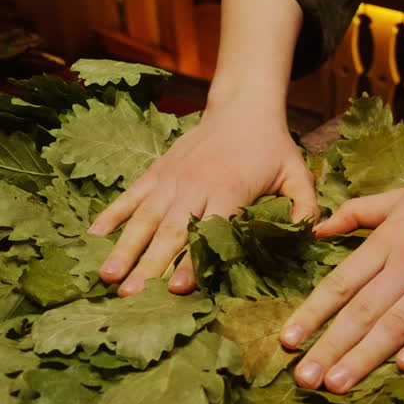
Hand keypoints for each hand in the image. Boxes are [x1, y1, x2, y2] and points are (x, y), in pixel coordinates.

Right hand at [89, 100, 318, 295]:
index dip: (193, 259)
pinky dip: (110, 216)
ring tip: (107, 277)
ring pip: (144, 217)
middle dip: (150, 265)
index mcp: (230, 189)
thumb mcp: (298, 174)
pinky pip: (129, 196)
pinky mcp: (156, 172)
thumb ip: (305, 208)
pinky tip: (91, 240)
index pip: (209, 229)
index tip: (176, 289)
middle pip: (170, 230)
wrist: (242, 106)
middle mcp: (195, 185)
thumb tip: (311, 238)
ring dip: (124, 247)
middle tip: (131, 296)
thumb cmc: (272, 147)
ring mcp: (171, 179)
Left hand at [280, 167, 403, 392]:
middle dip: (331, 346)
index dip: (313, 313)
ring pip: (399, 320)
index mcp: (389, 239)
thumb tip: (317, 229)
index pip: (342, 282)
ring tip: (339, 384)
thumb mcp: (402, 197)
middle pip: (364, 309)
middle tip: (304, 378)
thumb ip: (358, 212)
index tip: (288, 341)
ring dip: (367, 354)